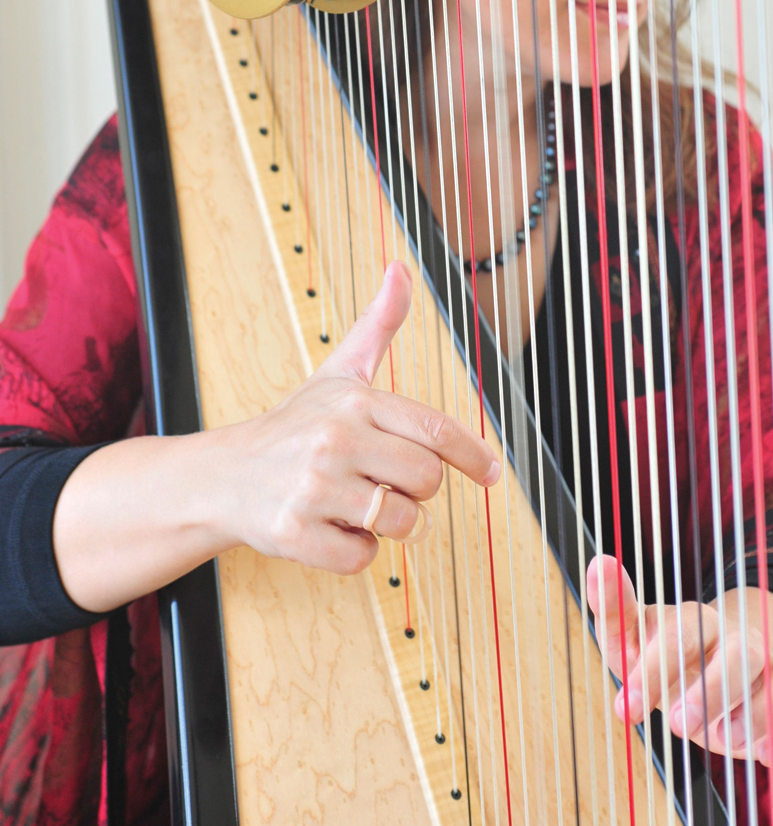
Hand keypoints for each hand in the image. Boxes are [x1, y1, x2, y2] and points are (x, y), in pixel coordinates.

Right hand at [224, 259, 499, 572]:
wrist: (226, 476)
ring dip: (391, 523)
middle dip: (417, 489)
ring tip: (358, 504)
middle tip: (388, 482)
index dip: (473, 455)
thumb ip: (378, 324)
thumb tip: (401, 268)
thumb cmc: (295, 425)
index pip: (435, 430)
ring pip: (402, 522)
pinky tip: (333, 527)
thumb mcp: (339, 371)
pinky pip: (364, 558)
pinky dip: (357, 551)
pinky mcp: (295, 534)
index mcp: (354, 401)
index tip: (493, 474)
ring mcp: (313, 488)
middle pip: (426, 481)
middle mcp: (334, 440)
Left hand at [586, 557, 772, 767]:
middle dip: (711, 690)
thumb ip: (615, 611)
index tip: (624, 708)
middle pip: (743, 652)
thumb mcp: (634, 639)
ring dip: (757, 714)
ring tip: (718, 742)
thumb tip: (600, 561)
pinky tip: (766, 756)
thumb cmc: (668, 658)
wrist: (717, 672)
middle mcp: (744, 644)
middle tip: (674, 721)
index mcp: (699, 623)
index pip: (682, 634)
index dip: (654, 670)